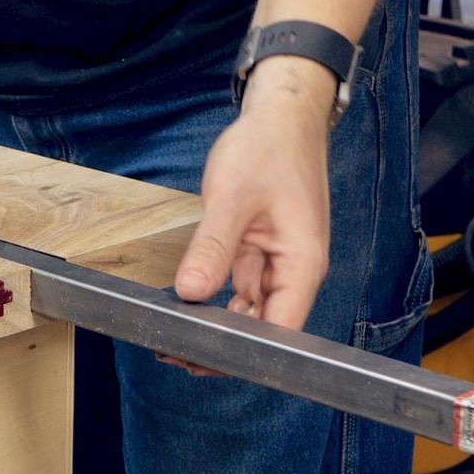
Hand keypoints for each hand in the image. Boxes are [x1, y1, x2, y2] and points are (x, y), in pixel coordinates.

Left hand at [162, 57, 334, 375]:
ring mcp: (277, 261)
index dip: (243, 353)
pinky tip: (186, 302)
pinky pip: (239, 284)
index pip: (279, 332)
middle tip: (172, 353)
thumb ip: (213, 246)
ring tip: (171, 336)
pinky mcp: (260, 250)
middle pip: (263, 328)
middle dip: (222, 345)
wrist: (281, 114)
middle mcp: (295, 270)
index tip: (200, 359)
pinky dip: (215, 296)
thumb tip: (192, 292)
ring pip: (248, 309)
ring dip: (215, 323)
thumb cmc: (268, 148)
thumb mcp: (233, 196)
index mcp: (302, 265)